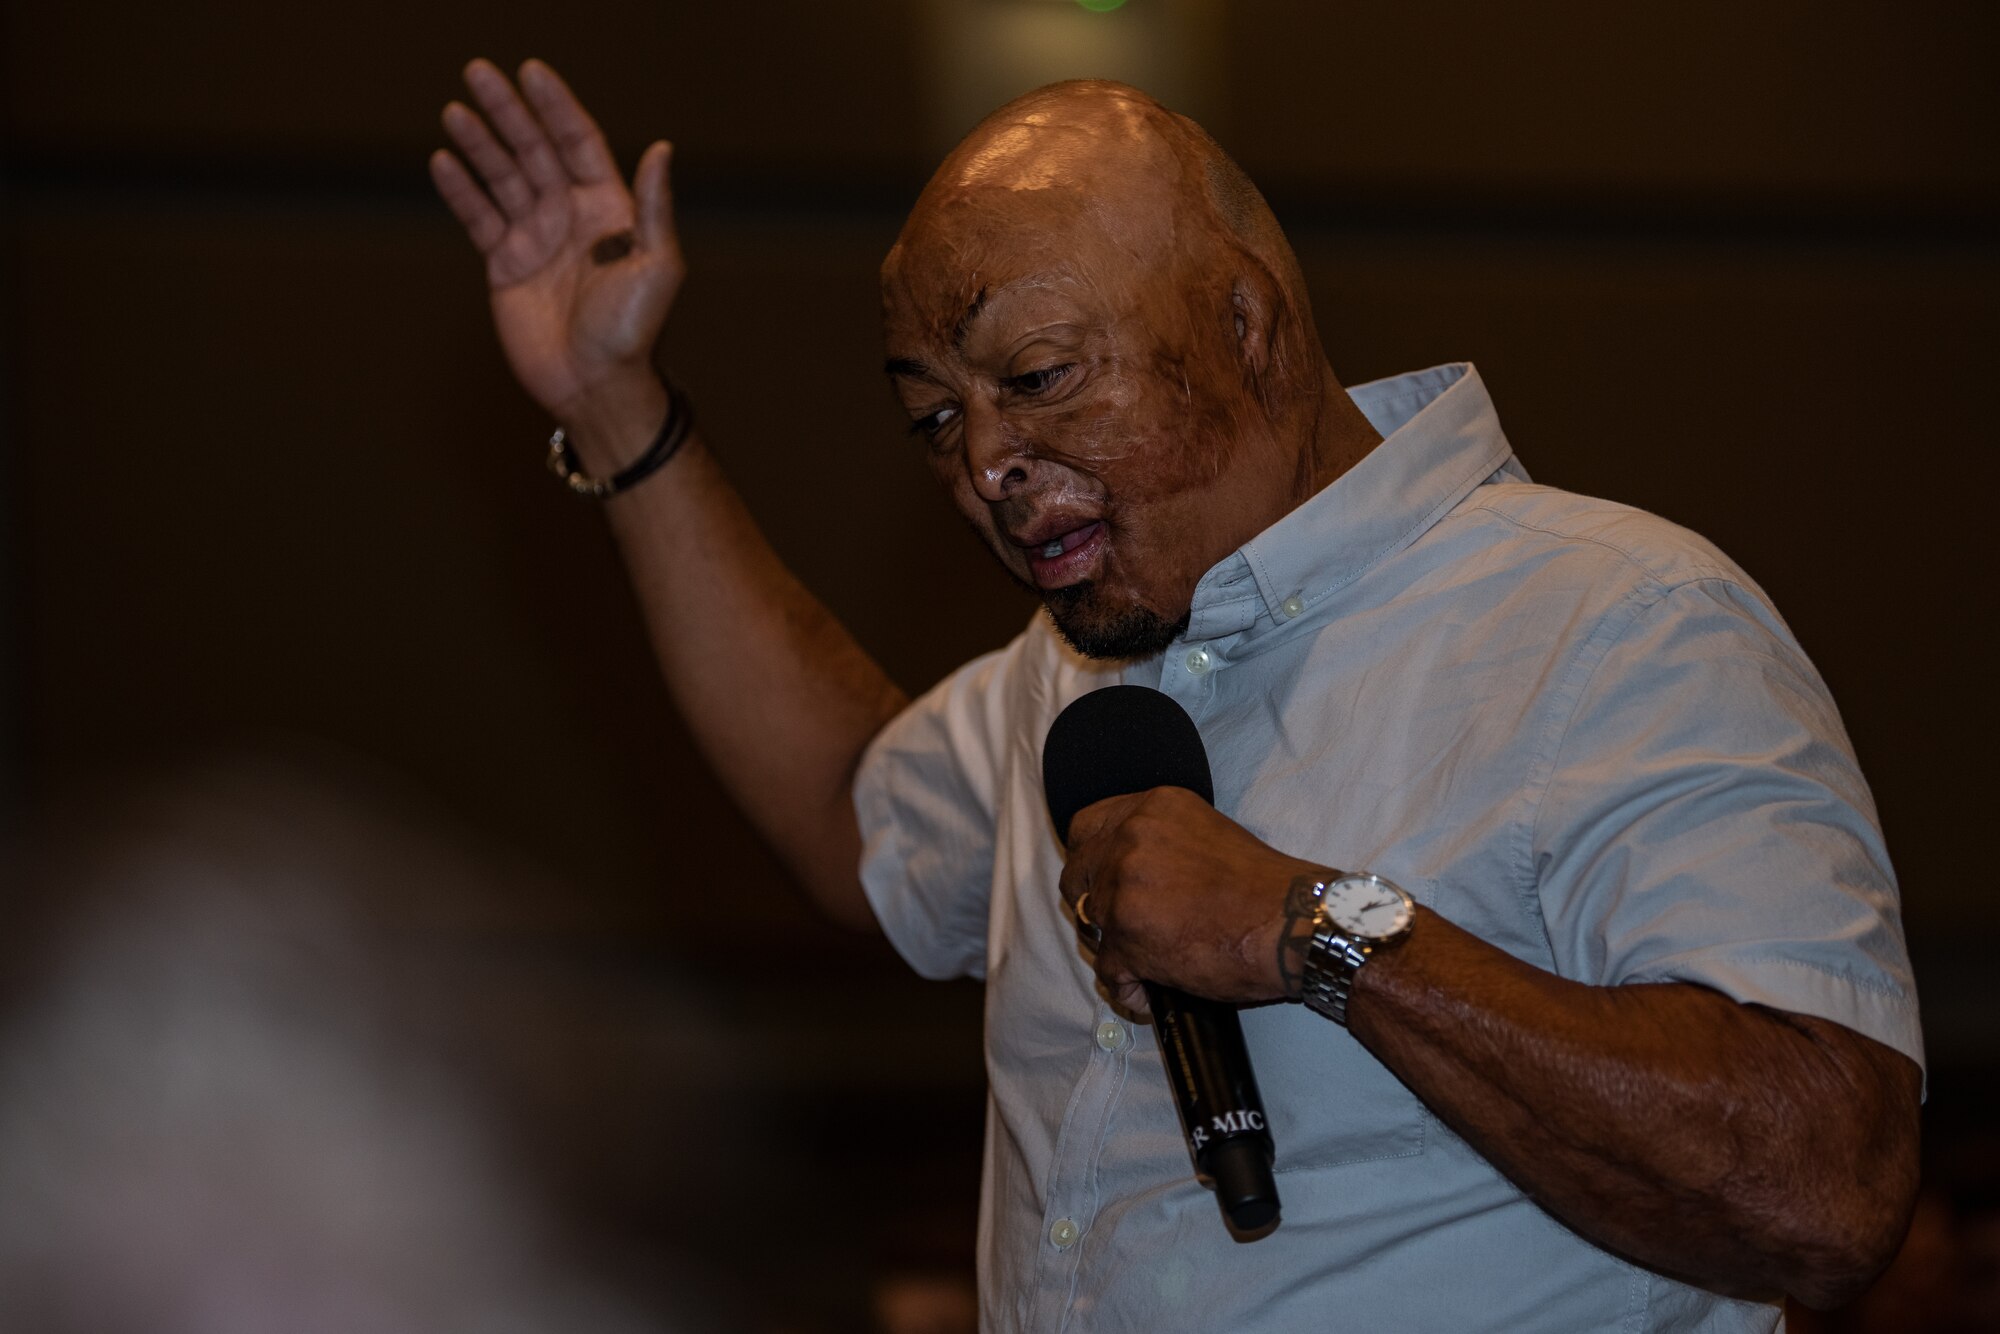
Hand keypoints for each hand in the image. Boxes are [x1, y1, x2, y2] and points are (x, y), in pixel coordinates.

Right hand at [431, 59, 680, 447]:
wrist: (594, 387)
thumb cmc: (633, 332)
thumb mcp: (658, 267)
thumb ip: (655, 207)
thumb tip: (661, 147)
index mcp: (610, 210)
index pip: (578, 143)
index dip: (556, 107)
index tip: (531, 73)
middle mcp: (572, 217)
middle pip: (535, 151)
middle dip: (508, 112)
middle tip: (478, 73)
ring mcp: (537, 239)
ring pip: (504, 178)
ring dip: (480, 144)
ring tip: (456, 111)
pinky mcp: (506, 265)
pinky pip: (480, 218)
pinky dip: (462, 191)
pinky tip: (443, 161)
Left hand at [1057, 787, 1325, 1010]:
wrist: (1291, 923)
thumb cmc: (1262, 886)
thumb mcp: (1204, 832)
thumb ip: (1158, 842)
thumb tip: (1128, 870)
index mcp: (1151, 809)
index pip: (1085, 827)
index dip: (1090, 858)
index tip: (1101, 877)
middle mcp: (1130, 841)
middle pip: (1077, 876)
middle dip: (1093, 903)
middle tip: (1120, 923)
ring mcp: (1123, 890)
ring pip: (1089, 924)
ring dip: (1114, 947)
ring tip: (1148, 961)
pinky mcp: (1128, 938)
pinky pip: (1108, 971)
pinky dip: (1129, 988)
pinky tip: (1150, 990)